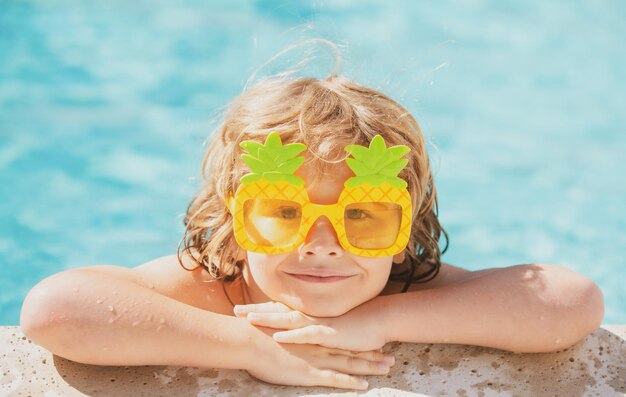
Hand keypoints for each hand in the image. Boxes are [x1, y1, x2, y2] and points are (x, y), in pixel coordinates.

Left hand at [234, 301, 387, 352]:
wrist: (377, 320)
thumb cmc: (354, 323)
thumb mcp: (328, 325)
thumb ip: (312, 326)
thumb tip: (296, 328)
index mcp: (308, 314)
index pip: (279, 310)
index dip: (260, 309)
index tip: (241, 309)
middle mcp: (309, 316)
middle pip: (278, 312)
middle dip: (256, 311)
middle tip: (235, 310)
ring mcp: (317, 323)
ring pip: (288, 321)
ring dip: (268, 319)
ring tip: (249, 319)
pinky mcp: (328, 333)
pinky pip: (306, 335)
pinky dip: (291, 336)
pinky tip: (277, 336)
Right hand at [243, 322, 393, 389]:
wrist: (251, 340)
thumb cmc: (260, 334)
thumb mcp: (280, 328)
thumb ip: (291, 331)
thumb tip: (292, 334)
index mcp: (314, 336)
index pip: (342, 340)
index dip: (359, 343)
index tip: (375, 343)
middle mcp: (320, 346)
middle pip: (352, 351)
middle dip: (373, 355)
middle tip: (392, 357)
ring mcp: (317, 359)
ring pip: (350, 363)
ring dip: (370, 366)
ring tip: (388, 367)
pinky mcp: (310, 373)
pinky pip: (335, 379)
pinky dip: (350, 382)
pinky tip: (364, 384)